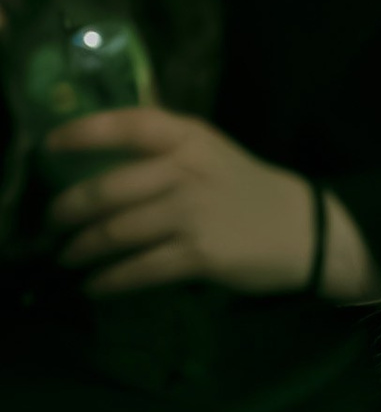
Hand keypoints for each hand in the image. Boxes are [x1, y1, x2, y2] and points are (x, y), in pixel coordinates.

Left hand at [45, 108, 320, 296]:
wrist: (301, 229)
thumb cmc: (244, 189)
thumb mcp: (209, 152)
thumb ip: (162, 145)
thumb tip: (100, 140)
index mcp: (190, 138)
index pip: (130, 124)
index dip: (85, 132)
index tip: (49, 145)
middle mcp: (189, 170)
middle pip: (110, 189)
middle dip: (69, 211)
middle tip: (51, 224)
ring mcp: (194, 213)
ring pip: (117, 233)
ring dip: (82, 250)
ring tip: (68, 257)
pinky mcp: (200, 254)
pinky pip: (139, 270)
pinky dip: (109, 282)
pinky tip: (95, 287)